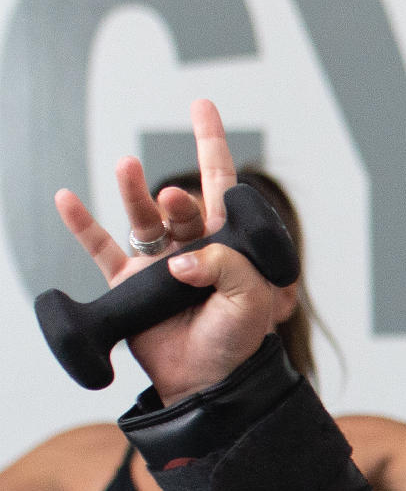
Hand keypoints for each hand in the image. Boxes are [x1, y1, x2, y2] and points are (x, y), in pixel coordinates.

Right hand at [53, 98, 287, 403]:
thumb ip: (226, 268)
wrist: (207, 385)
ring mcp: (158, 263)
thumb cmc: (238, 343)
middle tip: (177, 201)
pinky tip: (68, 198)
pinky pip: (102, 247)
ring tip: (126, 168)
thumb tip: (180, 257)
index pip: (223, 187)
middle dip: (177, 195)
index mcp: (230, 245)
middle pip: (181, 203)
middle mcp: (193, 247)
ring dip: (132, 191)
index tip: (201, 105)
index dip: (213, 146)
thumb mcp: (251, 301)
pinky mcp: (128, 284)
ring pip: (142, 217)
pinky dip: (83, 223)